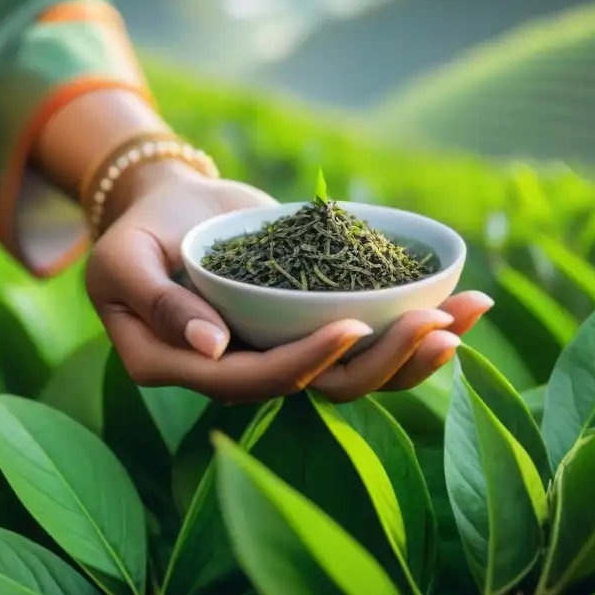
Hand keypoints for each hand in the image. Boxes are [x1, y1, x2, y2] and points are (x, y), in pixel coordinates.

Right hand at [85, 162, 493, 402]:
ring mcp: (279, 352)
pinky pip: (363, 342)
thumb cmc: (138, 232)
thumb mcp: (125, 259)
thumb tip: (212, 347)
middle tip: (437, 323)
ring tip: (470, 314)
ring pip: (354, 373)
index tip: (352, 327)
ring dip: (415, 352)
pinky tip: (461, 303)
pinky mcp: (308, 327)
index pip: (250, 380)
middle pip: (318, 386)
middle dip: (383, 361)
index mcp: (186, 368)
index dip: (303, 361)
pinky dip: (412, 326)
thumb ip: (156, 302)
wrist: (171, 208)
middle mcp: (240, 373)